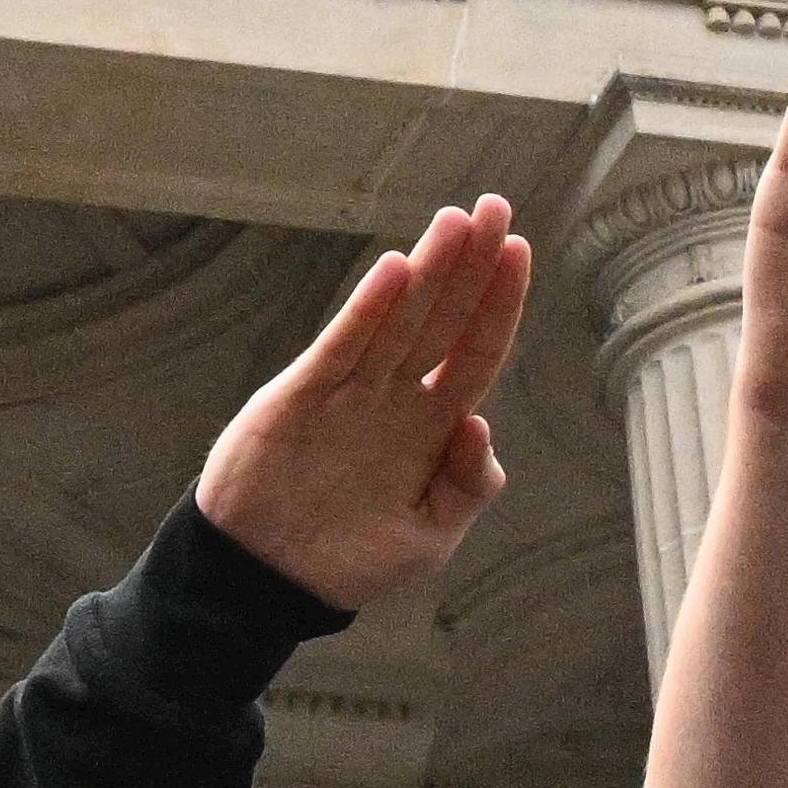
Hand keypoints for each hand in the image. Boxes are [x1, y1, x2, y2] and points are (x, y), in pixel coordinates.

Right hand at [192, 199, 532, 612]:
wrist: (268, 580)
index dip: (499, 304)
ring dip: (428, 269)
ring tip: (455, 220)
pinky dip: (366, 310)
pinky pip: (341, 346)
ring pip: (398, 318)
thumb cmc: (349, 560)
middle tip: (496, 207)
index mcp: (429, 428)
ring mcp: (348, 393)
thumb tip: (482, 423)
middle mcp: (393, 398)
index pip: (476, 352)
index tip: (519, 252)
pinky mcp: (302, 396)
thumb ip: (466, 488)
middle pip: (443, 319)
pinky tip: (394, 272)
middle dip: (471, 264)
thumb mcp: (428, 539)